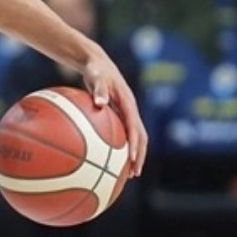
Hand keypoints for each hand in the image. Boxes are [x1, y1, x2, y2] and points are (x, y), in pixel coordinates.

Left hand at [81, 51, 147, 176]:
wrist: (97, 63)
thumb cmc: (95, 69)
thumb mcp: (96, 76)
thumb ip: (99, 89)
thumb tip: (100, 103)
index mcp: (128, 103)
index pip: (135, 127)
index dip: (135, 144)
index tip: (133, 159)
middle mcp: (131, 110)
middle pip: (141, 137)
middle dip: (140, 156)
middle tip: (135, 173)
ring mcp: (126, 113)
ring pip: (135, 137)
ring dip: (134, 154)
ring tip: (129, 173)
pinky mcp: (120, 114)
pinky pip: (123, 134)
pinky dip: (122, 147)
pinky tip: (111, 160)